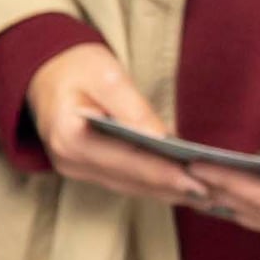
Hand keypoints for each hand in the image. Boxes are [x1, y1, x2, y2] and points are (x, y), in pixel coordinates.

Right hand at [23, 42, 219, 207]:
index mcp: (69, 136)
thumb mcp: (107, 74)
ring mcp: (73, 169)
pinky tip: (179, 185)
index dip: (166, 173)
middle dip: (173, 188)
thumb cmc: (76, 65)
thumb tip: (164, 141)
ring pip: (129, 186)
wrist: (44, 69)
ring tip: (205, 194)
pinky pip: (124, 181)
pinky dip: (152, 183)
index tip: (201, 181)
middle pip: (130, 181)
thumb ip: (134, 109)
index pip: (128, 161)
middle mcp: (68, 161)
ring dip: (166, 191)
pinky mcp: (83, 169)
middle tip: (215, 194)